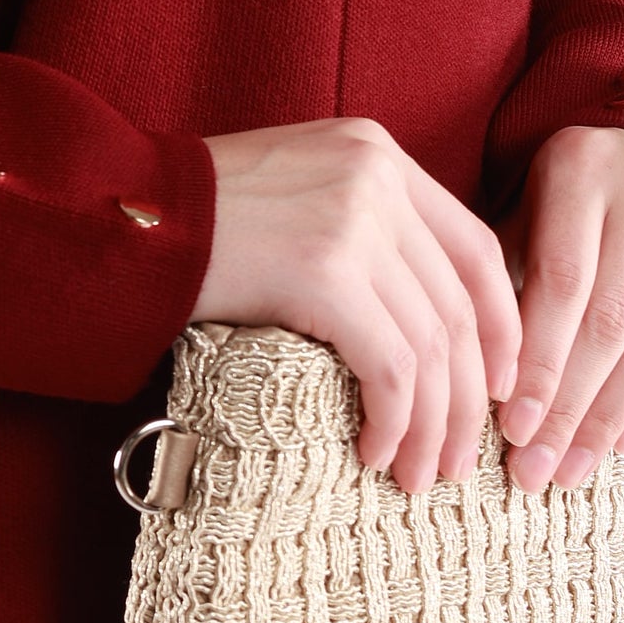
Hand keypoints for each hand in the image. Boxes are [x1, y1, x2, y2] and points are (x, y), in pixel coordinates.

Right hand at [194, 118, 521, 492]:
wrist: (122, 212)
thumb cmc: (192, 214)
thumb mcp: (293, 186)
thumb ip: (358, 218)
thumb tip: (413, 306)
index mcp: (376, 150)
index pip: (474, 246)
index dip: (501, 327)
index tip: (499, 386)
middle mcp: (378, 178)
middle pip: (460, 307)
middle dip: (468, 396)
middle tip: (457, 456)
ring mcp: (354, 223)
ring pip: (431, 347)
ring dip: (431, 425)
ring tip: (417, 473)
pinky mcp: (323, 273)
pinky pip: (388, 367)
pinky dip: (392, 421)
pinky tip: (374, 450)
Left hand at [490, 125, 623, 490]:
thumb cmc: (573, 177)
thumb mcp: (528, 195)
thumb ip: (503, 263)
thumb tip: (476, 365)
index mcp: (583, 173)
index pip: (563, 284)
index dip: (539, 361)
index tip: (509, 426)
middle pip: (611, 322)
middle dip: (569, 406)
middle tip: (531, 469)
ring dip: (611, 415)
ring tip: (569, 468)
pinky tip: (621, 439)